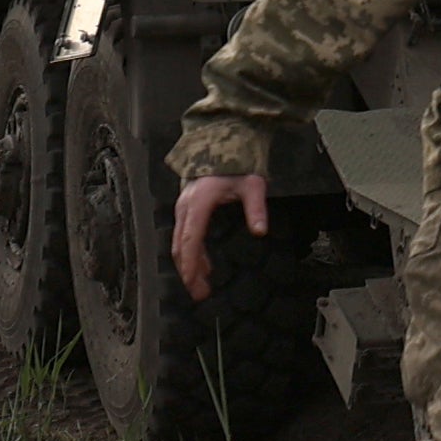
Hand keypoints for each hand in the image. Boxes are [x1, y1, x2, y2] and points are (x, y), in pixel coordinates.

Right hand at [170, 173, 267, 301]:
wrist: (223, 146)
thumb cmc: (237, 165)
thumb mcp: (252, 185)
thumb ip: (255, 207)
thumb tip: (260, 231)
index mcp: (198, 202)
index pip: (190, 239)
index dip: (190, 263)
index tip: (194, 282)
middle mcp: (185, 207)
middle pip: (180, 246)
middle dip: (188, 272)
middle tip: (200, 294)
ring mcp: (184, 208)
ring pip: (180, 243)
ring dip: (189, 266)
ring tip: (201, 288)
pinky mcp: (188, 210)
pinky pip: (185, 237)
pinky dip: (192, 255)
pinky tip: (205, 269)